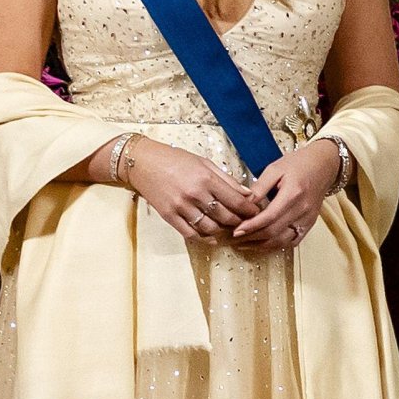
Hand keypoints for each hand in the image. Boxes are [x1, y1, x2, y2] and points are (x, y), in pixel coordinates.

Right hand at [131, 139, 260, 244]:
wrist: (143, 162)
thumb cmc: (175, 159)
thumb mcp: (204, 163)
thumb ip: (226, 179)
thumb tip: (247, 193)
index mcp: (206, 178)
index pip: (236, 201)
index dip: (249, 210)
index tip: (255, 213)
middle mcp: (195, 194)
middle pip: (225, 217)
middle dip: (239, 222)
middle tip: (245, 222)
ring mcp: (181, 207)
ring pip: (210, 228)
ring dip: (222, 231)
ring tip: (228, 228)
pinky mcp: (169, 216)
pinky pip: (191, 234)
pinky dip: (204, 239)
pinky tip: (212, 239)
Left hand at [232, 141, 340, 252]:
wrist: (324, 165)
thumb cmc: (298, 164)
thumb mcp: (275, 168)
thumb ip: (259, 187)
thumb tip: (243, 203)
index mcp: (293, 194)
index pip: (269, 216)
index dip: (251, 226)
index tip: (236, 231)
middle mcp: (302, 210)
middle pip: (274, 231)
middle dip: (252, 237)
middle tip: (235, 238)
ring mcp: (308, 219)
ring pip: (282, 241)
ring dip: (262, 245)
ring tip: (244, 244)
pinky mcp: (310, 224)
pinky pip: (292, 241)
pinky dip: (276, 245)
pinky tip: (262, 244)